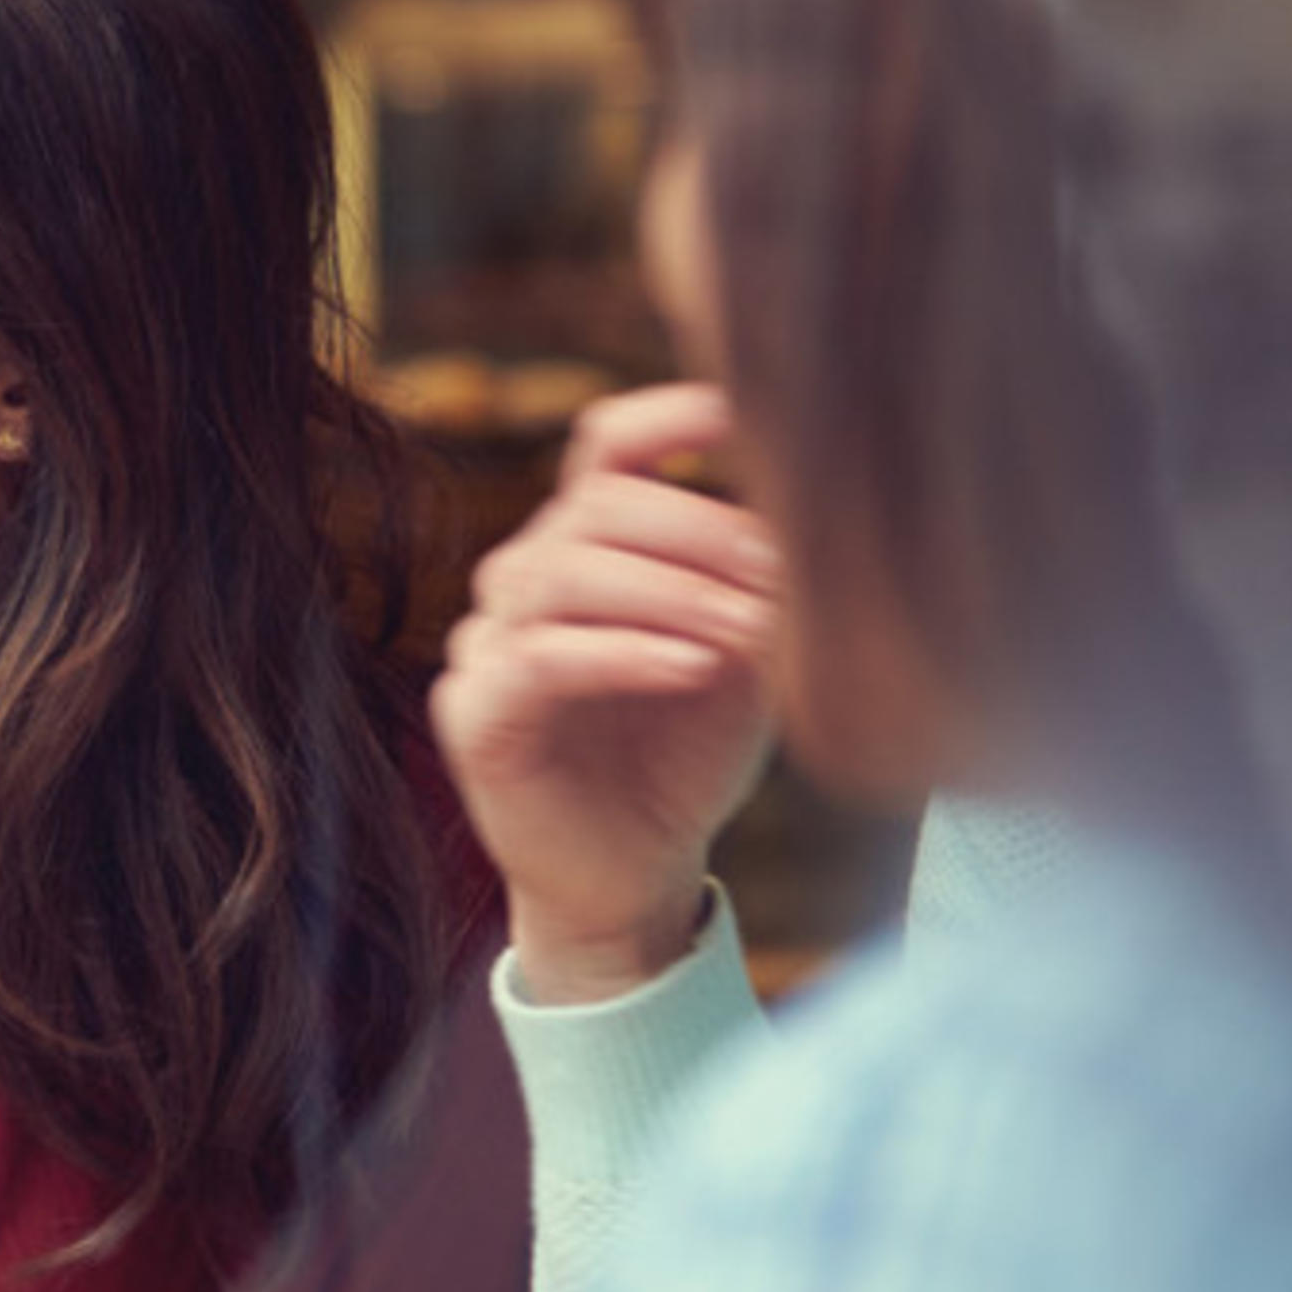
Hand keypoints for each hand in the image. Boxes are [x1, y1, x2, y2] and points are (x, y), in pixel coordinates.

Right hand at [430, 383, 779, 1001]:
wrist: (633, 876)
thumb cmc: (687, 758)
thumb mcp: (743, 653)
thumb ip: (757, 582)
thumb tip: (816, 510)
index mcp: (586, 545)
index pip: (608, 446)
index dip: (674, 415)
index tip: (756, 417)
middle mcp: (524, 579)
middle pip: (594, 505)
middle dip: (698, 530)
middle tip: (784, 570)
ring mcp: (487, 643)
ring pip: (562, 574)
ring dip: (669, 593)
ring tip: (748, 628)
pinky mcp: (474, 713)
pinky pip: (541, 659)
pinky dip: (625, 654)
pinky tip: (692, 666)